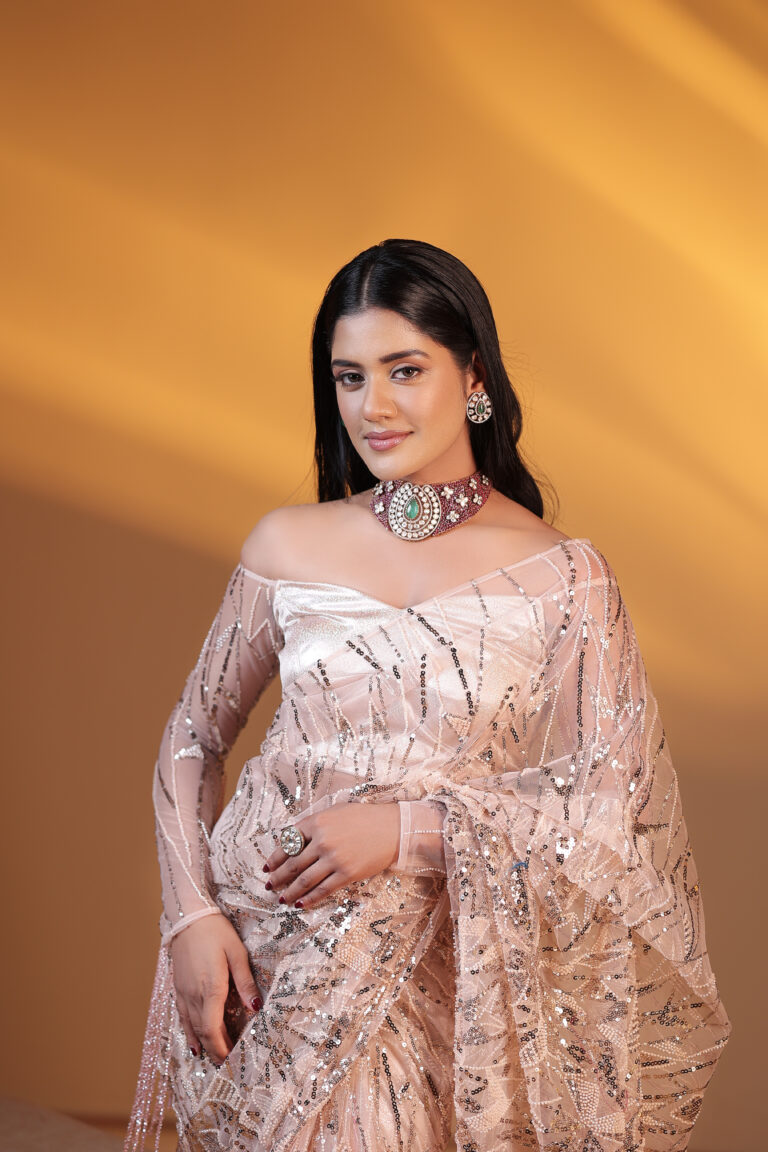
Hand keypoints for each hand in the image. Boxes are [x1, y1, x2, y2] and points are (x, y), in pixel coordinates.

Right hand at [169, 913, 260, 1065]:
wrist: (188, 916)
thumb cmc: (216, 932)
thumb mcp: (237, 953)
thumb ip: (245, 982)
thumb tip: (256, 1008)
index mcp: (210, 988)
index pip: (214, 1030)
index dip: (222, 1048)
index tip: (232, 1061)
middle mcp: (193, 995)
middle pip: (203, 1033)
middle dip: (215, 1050)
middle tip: (228, 1064)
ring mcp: (183, 992)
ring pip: (191, 1027)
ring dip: (203, 1044)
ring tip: (214, 1057)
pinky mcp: (177, 987)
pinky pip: (183, 1017)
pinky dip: (190, 1032)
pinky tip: (195, 1041)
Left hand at [264, 801, 400, 909]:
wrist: (392, 828)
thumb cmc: (364, 817)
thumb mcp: (335, 812)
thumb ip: (313, 824)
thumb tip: (293, 840)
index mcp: (316, 822)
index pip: (288, 842)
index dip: (275, 857)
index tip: (267, 867)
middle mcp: (322, 840)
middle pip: (292, 864)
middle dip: (278, 877)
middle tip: (269, 885)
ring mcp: (334, 858)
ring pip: (304, 880)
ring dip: (289, 891)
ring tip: (281, 898)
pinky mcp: (346, 874)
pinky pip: (323, 889)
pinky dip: (309, 898)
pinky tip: (300, 904)